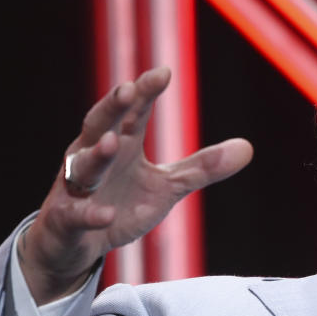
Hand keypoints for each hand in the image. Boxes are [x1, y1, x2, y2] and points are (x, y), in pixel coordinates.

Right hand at [19, 67, 252, 303]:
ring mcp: (77, 187)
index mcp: (119, 144)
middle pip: (100, 125)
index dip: (145, 92)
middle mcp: (92, 157)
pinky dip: (91, 213)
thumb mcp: (166, 187)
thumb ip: (202, 168)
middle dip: (112, 107)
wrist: (76, 242)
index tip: (164, 73)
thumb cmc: (120, 203)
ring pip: (83, 166)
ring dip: (96, 154)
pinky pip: (77, 214)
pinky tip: (106, 213)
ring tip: (111, 143)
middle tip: (128, 89)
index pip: (132, 112)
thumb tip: (248, 148)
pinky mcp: (68, 219)